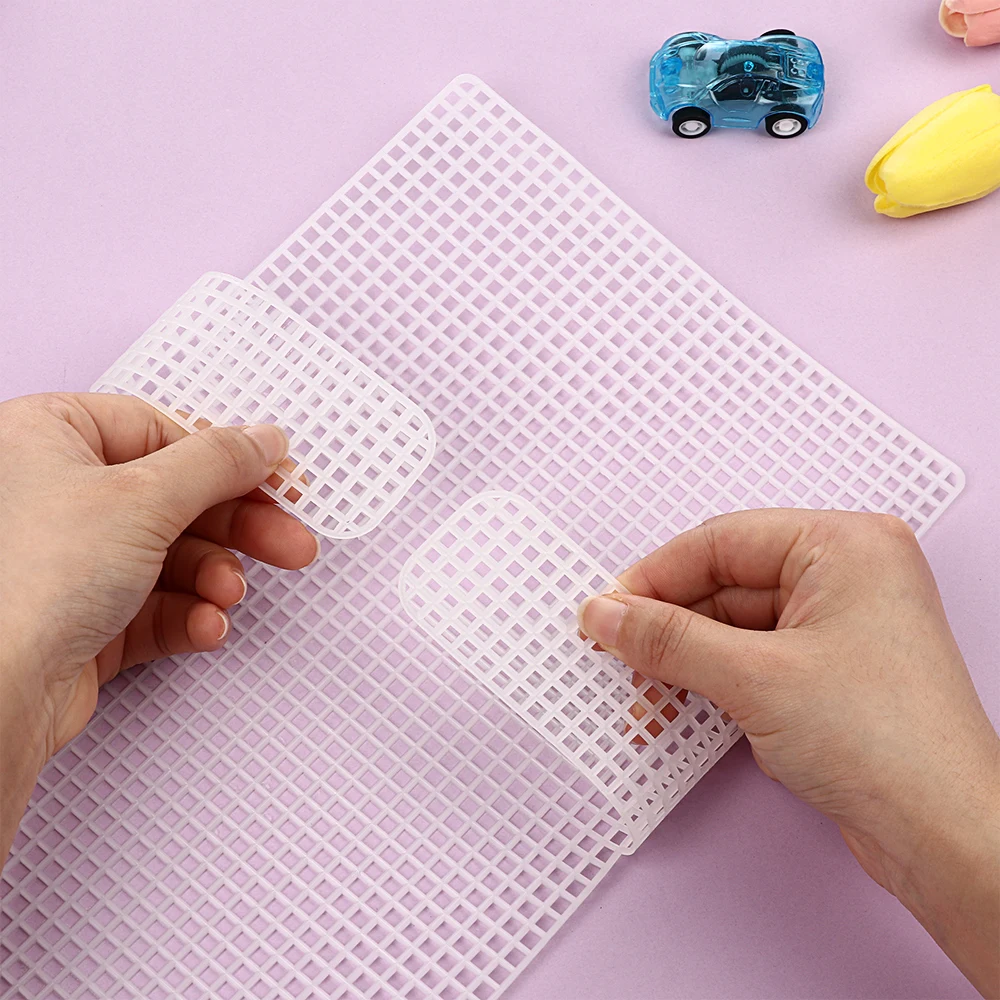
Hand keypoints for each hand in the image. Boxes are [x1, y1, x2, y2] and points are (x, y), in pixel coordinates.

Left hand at [0, 392, 316, 860]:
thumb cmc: (24, 585)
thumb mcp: (144, 498)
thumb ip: (217, 463)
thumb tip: (263, 440)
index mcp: (48, 438)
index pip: (161, 432)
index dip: (225, 459)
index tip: (275, 479)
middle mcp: (55, 495)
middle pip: (176, 498)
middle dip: (238, 528)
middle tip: (288, 541)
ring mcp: (69, 561)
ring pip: (173, 556)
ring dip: (215, 578)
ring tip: (228, 594)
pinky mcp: (83, 619)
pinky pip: (157, 606)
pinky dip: (190, 615)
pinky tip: (205, 624)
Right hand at [578, 509, 998, 996]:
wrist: (944, 835)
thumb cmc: (893, 744)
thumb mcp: (755, 678)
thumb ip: (669, 640)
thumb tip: (609, 615)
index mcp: (845, 546)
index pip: (723, 541)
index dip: (656, 575)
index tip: (608, 606)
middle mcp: (847, 576)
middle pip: (726, 582)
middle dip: (668, 623)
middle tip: (615, 646)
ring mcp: (840, 626)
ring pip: (734, 625)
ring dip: (684, 657)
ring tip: (641, 684)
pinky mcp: (831, 672)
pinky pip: (753, 658)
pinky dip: (711, 679)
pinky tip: (675, 701)